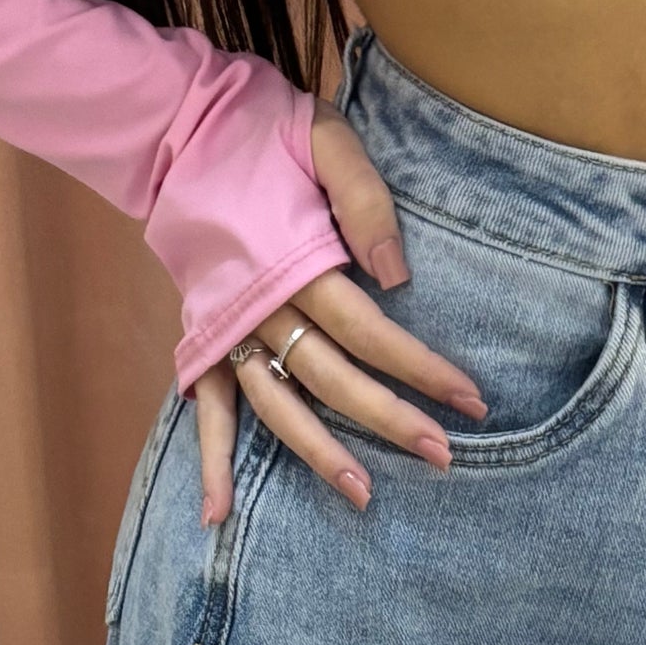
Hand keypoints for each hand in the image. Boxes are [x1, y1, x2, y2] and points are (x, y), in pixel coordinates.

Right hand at [194, 105, 485, 521]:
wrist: (176, 128)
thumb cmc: (263, 130)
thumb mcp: (324, 137)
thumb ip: (364, 199)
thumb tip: (397, 276)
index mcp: (294, 260)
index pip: (370, 330)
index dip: (421, 368)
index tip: (469, 399)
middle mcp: (261, 307)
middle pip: (333, 379)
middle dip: (389, 421)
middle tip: (442, 457)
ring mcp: (228, 329)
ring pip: (277, 406)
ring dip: (318, 454)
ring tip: (364, 497)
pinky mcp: (204, 337)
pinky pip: (206, 409)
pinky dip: (211, 462)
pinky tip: (219, 517)